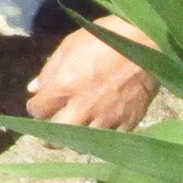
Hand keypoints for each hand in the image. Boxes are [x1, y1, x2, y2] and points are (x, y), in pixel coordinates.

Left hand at [23, 23, 160, 133]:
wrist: (148, 42)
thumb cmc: (105, 37)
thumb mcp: (71, 45)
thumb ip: (50, 69)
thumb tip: (35, 88)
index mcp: (63, 87)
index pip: (37, 111)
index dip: (37, 107)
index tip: (42, 104)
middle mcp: (82, 108)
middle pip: (55, 138)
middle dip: (49, 135)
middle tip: (53, 128)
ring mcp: (107, 118)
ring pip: (83, 144)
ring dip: (76, 138)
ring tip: (78, 129)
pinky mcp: (128, 122)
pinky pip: (110, 139)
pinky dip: (104, 135)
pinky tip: (102, 127)